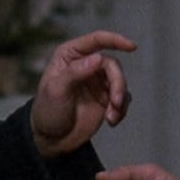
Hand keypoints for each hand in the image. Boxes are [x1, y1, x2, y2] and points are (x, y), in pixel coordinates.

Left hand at [30, 30, 136, 157]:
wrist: (51, 139)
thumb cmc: (47, 110)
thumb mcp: (56, 90)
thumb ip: (76, 72)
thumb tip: (98, 57)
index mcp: (71, 55)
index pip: (96, 40)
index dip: (115, 40)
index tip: (131, 46)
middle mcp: (86, 64)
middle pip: (112, 65)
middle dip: (118, 83)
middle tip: (115, 102)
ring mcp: (97, 82)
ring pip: (120, 81)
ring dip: (120, 98)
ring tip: (112, 116)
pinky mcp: (106, 98)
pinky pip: (123, 98)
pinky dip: (121, 109)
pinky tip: (112, 120)